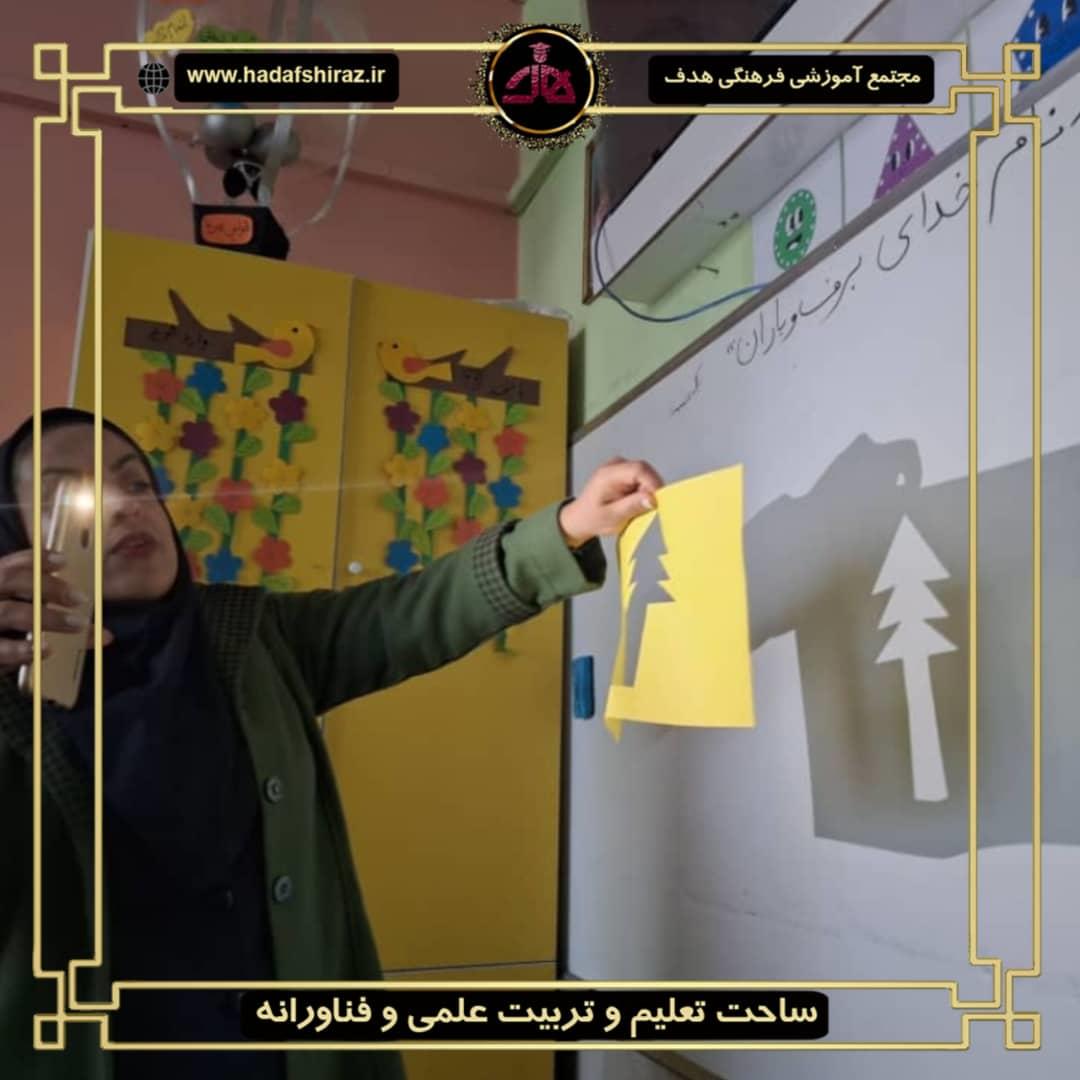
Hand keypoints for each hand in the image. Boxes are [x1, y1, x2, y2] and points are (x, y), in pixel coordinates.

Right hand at [0, 549, 111, 674]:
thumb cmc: (10, 636)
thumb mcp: (31, 620)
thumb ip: (64, 622)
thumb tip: (105, 636)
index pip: (12, 563)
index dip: (36, 559)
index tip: (64, 561)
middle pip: (8, 580)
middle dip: (47, 585)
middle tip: (80, 598)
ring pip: (8, 612)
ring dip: (46, 617)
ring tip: (76, 624)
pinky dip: (22, 649)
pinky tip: (45, 649)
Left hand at [558, 457, 664, 547]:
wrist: (580, 518)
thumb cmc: (592, 519)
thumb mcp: (612, 517)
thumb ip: (632, 506)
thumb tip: (652, 499)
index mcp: (608, 474)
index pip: (639, 469)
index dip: (653, 483)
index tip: (657, 501)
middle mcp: (614, 465)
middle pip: (644, 470)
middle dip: (651, 488)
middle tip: (649, 507)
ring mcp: (619, 467)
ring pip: (645, 473)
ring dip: (647, 490)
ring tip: (638, 507)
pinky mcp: (623, 472)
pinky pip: (641, 477)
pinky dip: (643, 490)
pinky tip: (635, 502)